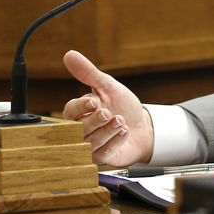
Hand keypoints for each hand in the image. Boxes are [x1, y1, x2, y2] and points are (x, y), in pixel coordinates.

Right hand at [62, 50, 153, 165]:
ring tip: (120, 121)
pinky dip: (114, 142)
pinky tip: (124, 132)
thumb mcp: (108, 86)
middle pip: (78, 128)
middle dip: (94, 120)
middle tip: (108, 113)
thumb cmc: (123, 106)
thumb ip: (88, 73)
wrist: (144, 126)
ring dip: (107, 131)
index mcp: (80, 112)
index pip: (70, 111)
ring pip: (90, 142)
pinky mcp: (102, 159)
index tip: (94, 101)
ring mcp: (90, 147)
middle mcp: (81, 131)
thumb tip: (69, 54)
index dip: (80, 106)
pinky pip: (102, 154)